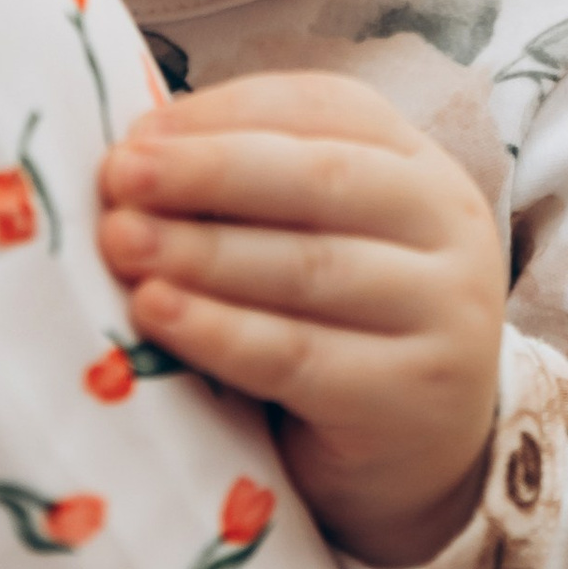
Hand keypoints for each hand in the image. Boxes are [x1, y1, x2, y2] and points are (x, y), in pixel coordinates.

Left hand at [97, 73, 505, 568]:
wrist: (416, 459)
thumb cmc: (338, 328)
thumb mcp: (313, 240)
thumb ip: (250, 192)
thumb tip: (132, 156)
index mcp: (419, 167)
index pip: (328, 109)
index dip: (227, 113)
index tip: (136, 132)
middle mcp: (448, 227)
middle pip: (322, 179)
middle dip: (208, 171)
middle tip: (119, 176)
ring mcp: (444, 312)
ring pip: (310, 266)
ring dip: (201, 250)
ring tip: (121, 242)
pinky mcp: (414, 396)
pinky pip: (298, 355)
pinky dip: (218, 331)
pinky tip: (155, 311)